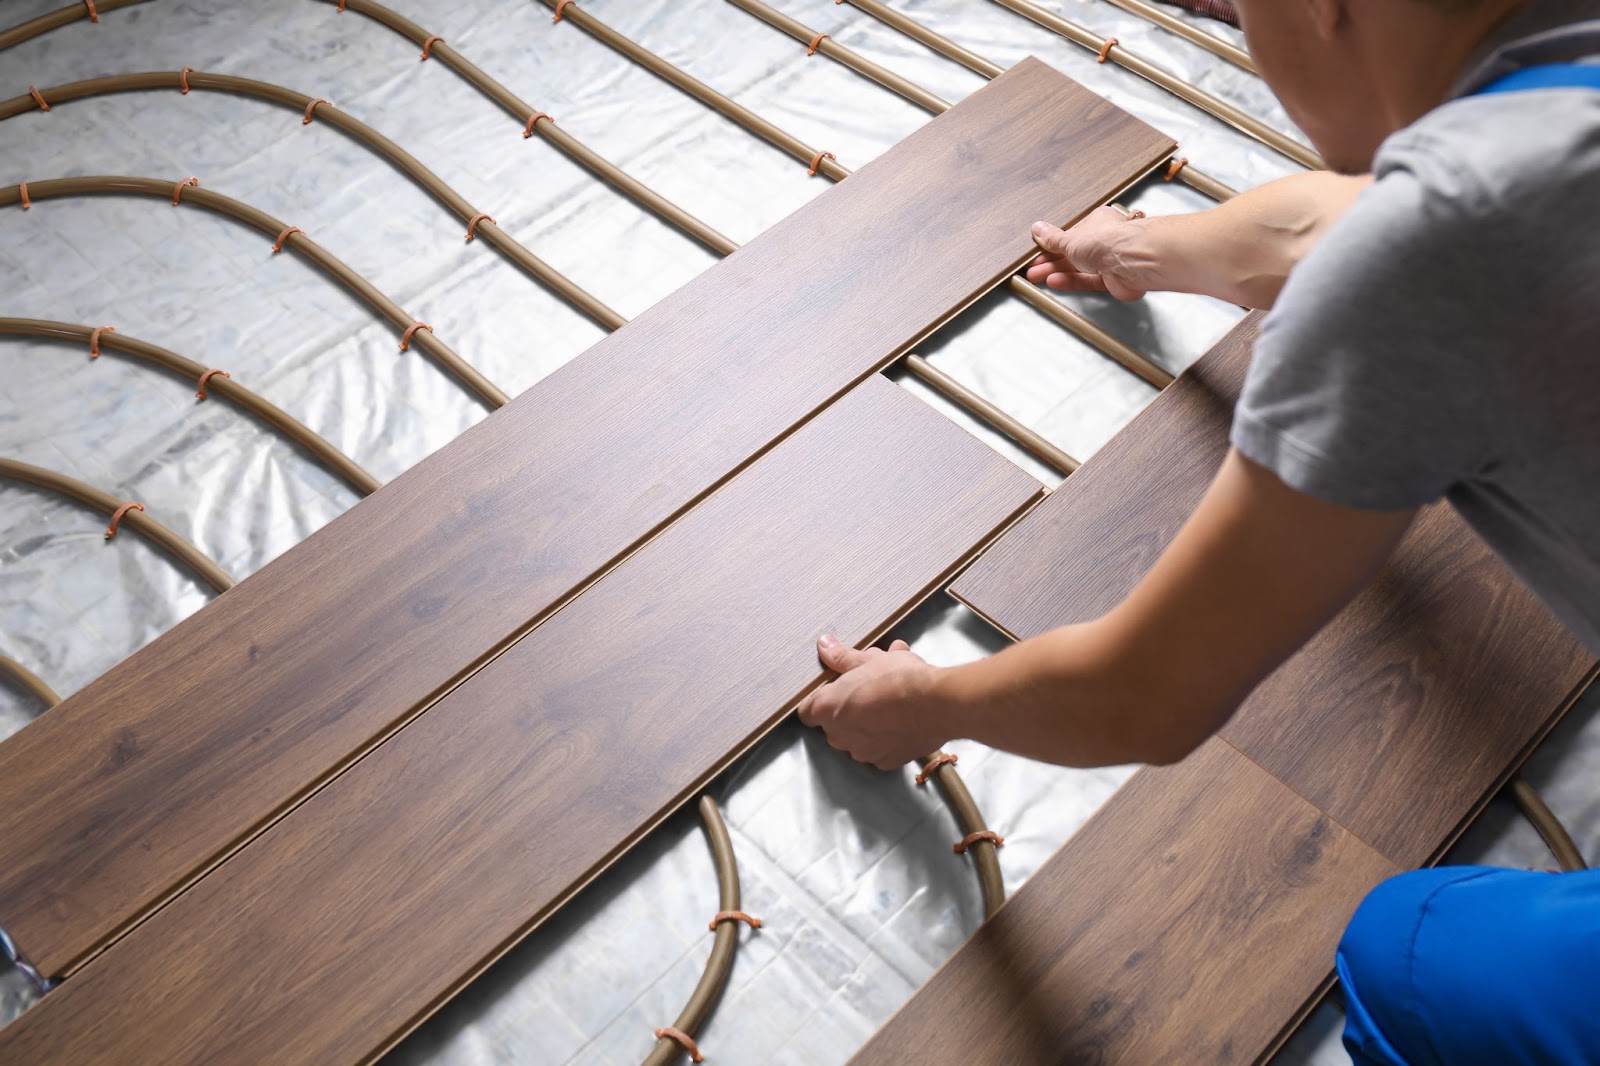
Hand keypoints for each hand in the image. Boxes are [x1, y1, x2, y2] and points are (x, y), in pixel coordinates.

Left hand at [795, 635, 947, 769]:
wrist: (936, 705)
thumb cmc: (899, 679)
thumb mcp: (868, 659)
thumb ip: (841, 656)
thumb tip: (824, 644)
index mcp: (827, 709)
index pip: (808, 709)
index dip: (821, 698)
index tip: (836, 689)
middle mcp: (839, 736)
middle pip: (834, 722)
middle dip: (849, 705)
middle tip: (870, 685)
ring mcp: (863, 752)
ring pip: (858, 735)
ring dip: (869, 719)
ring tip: (892, 696)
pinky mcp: (886, 762)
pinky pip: (880, 748)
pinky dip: (888, 736)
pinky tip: (903, 718)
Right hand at [1025, 208, 1147, 301]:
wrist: (1131, 260)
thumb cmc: (1108, 240)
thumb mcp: (1070, 238)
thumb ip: (1053, 238)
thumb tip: (1039, 229)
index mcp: (1096, 223)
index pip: (1070, 234)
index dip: (1052, 244)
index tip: (1037, 252)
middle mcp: (1104, 240)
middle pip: (1072, 252)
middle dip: (1051, 261)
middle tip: (1032, 268)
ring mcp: (1109, 261)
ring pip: (1078, 268)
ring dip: (1057, 272)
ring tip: (1037, 276)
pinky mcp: (1112, 280)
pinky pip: (1087, 280)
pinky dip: (1071, 281)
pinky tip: (1055, 282)